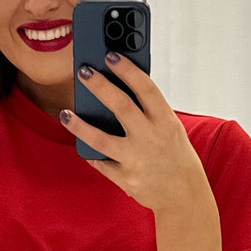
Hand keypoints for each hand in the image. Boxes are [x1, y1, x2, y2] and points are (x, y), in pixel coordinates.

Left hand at [61, 52, 206, 215]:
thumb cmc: (175, 155)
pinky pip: (101, 163)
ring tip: (66, 114)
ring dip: (80, 125)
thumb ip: (148, 111)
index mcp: (166, 121)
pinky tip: (81, 143)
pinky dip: (90, 153)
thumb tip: (119, 87)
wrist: (184, 195)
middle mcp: (151, 138)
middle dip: (100, 86)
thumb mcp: (170, 128)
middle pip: (121, 106)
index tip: (111, 55)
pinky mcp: (126, 179)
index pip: (146, 88)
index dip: (127, 70)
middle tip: (83, 71)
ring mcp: (136, 160)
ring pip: (101, 139)